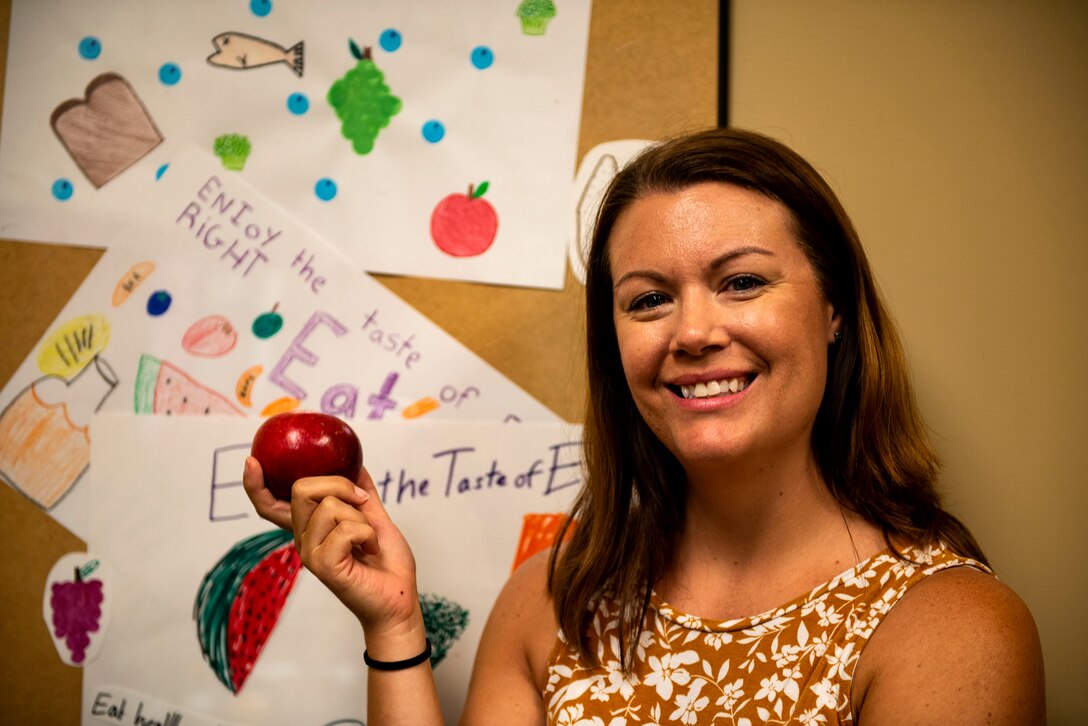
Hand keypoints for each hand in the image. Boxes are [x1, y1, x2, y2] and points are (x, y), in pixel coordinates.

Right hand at [242, 457, 421, 636]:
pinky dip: (367, 533)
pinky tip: (370, 549)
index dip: (256, 484)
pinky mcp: (323, 566)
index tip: (252, 460)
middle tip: (362, 500)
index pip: (270, 505)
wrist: (399, 597)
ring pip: (328, 506)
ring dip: (361, 517)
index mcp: (310, 527)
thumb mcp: (375, 518)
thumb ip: (361, 493)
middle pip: (300, 489)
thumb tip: (356, 463)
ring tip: (368, 538)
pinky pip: (345, 529)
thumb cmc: (386, 563)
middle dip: (338, 484)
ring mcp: (310, 553)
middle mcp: (303, 539)